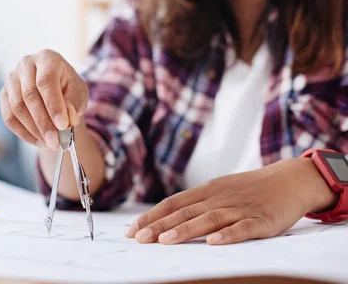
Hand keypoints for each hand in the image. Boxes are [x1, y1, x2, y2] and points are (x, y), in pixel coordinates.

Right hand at [0, 50, 88, 149]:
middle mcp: (25, 64)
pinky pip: (9, 117)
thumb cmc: (68, 88)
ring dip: (34, 130)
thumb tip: (69, 118)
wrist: (55, 88)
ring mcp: (11, 79)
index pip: (46, 81)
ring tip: (49, 144)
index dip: (54, 105)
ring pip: (17, 107)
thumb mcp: (78, 93)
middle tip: (55, 142)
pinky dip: (24, 133)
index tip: (63, 126)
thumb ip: (74, 103)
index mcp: (47, 58)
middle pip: (29, 95)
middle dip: (43, 122)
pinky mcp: (3, 94)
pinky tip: (38, 142)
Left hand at [125, 158, 337, 244]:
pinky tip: (215, 242)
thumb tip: (165, 219)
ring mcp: (240, 208)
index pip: (172, 203)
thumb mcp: (219, 191)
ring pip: (208, 219)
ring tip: (166, 240)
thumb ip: (195, 204)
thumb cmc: (250, 189)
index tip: (132, 231)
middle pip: (185, 212)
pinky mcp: (262, 220)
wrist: (290, 179)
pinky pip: (243, 228)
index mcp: (206, 191)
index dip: (151, 216)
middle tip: (139, 239)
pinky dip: (228, 234)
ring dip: (186, 230)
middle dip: (159, 226)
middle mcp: (219, 198)